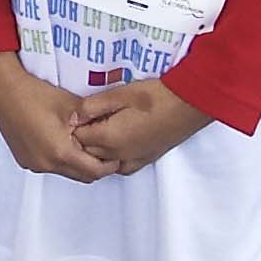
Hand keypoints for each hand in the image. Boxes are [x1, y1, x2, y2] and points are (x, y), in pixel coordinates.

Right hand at [0, 53, 118, 183]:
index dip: (109, 165)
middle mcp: (45, 163)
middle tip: (103, 149)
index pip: (94, 171)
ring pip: (64, 171)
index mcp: (60, 152)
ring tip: (81, 141)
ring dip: (76, 162)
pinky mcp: (24, 158)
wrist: (2, 89)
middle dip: (94, 165)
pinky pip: (49, 165)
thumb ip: (93, 121)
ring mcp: (32, 163)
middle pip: (80, 176)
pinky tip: (61, 138)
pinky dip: (59, 158)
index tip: (116, 155)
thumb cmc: (34, 94)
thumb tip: (109, 127)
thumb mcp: (72, 105)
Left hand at [72, 79, 210, 174]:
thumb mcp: (118, 94)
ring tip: (99, 128)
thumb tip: (72, 117)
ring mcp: (133, 160)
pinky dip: (112, 158)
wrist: (188, 105)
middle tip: (86, 118)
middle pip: (87, 152)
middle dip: (81, 137)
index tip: (78, 113)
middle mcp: (118, 155)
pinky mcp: (145, 160)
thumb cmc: (155, 96)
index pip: (77, 138)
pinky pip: (120, 167)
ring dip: (95, 149)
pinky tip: (114, 144)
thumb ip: (91, 107)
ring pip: (102, 162)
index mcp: (109, 138)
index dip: (73, 125)